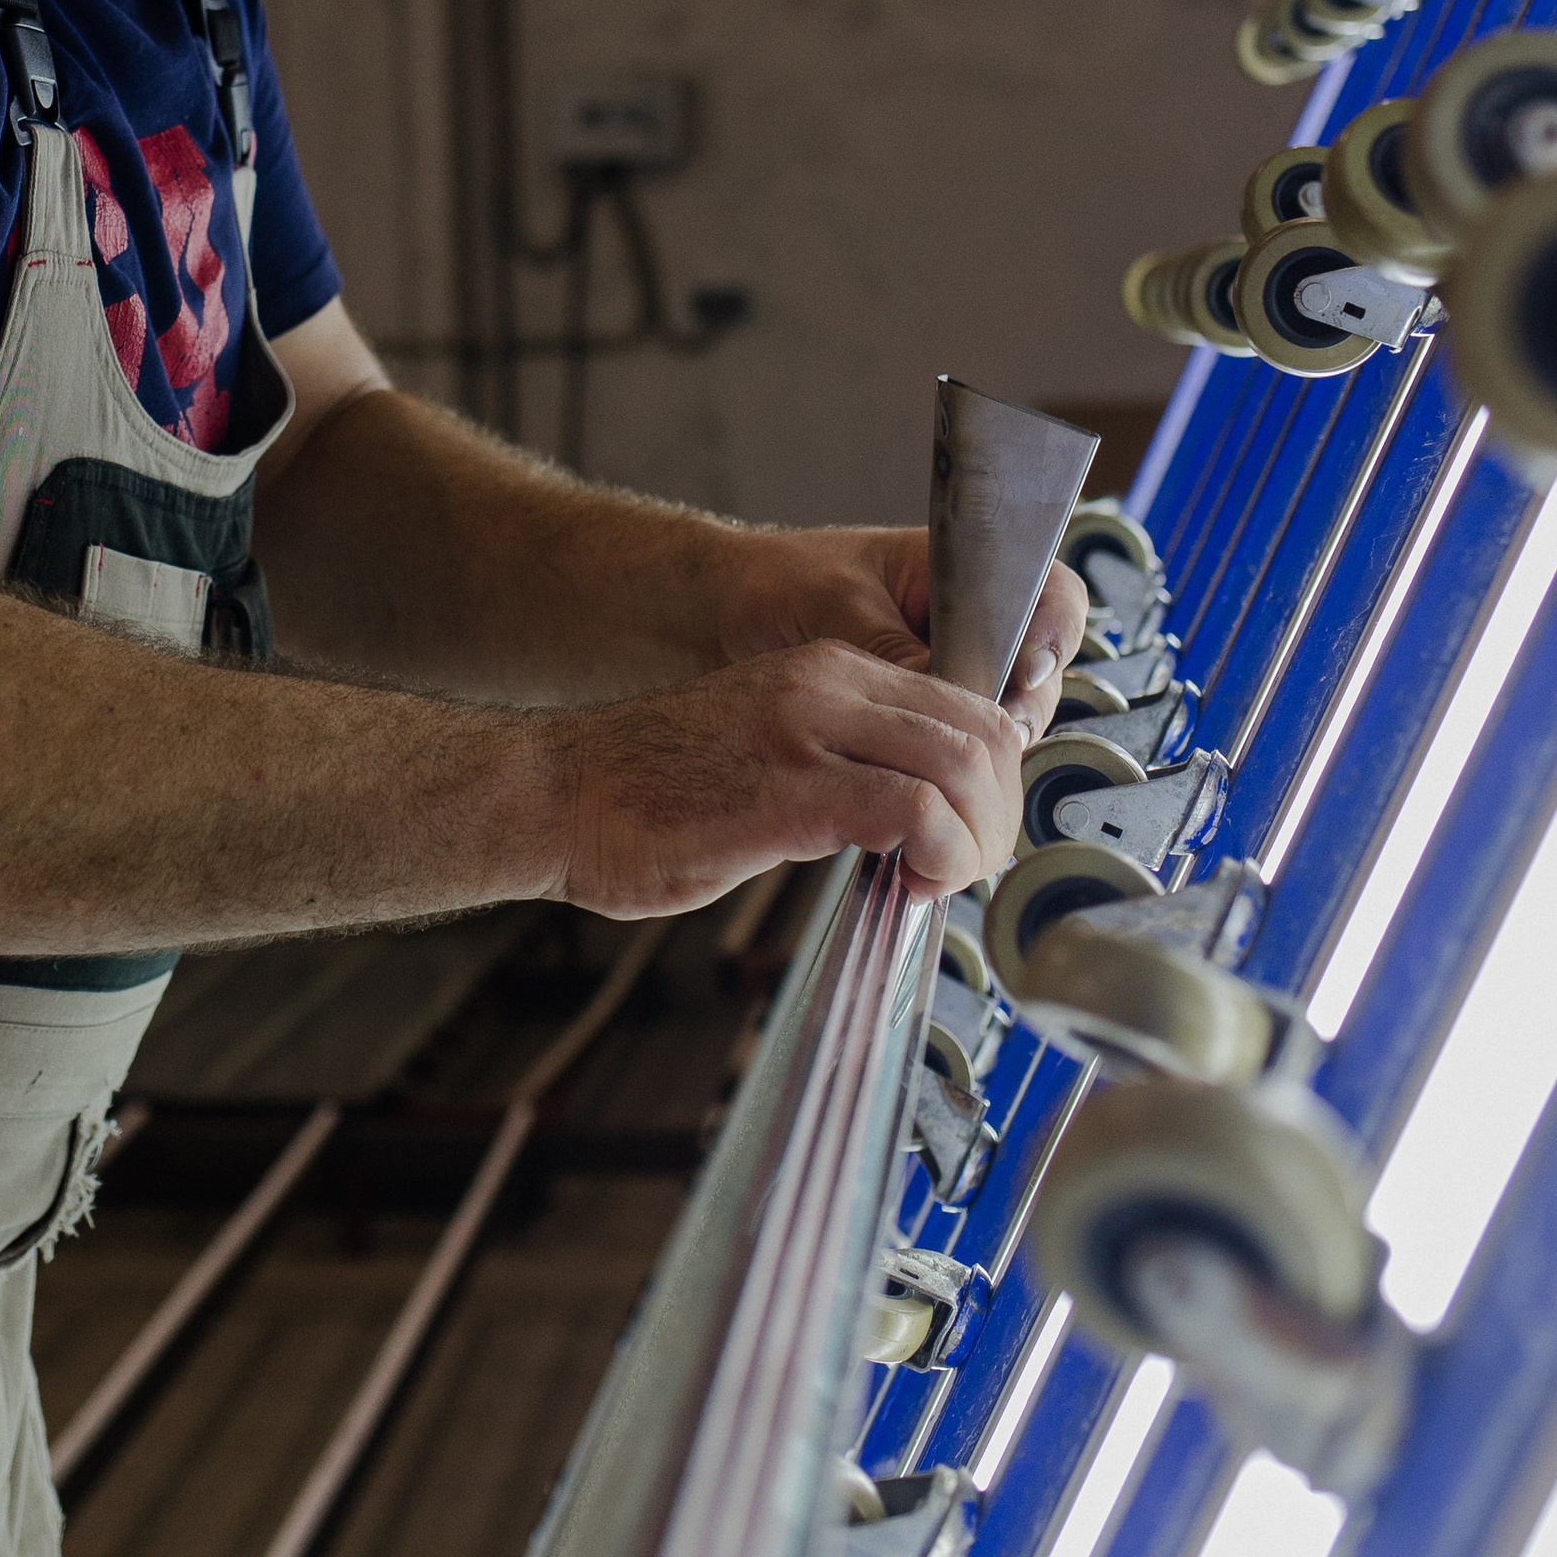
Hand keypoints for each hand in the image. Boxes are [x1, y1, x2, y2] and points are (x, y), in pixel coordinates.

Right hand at [551, 642, 1027, 919]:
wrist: (556, 794)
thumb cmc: (647, 793)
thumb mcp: (767, 754)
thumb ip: (842, 772)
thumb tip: (914, 827)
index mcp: (829, 670)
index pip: (965, 702)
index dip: (994, 775)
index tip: (976, 834)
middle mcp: (828, 684)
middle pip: (982, 729)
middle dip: (1001, 810)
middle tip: (976, 867)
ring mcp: (809, 731)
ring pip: (963, 764)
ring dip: (978, 837)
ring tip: (948, 879)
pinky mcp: (789, 789)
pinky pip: (911, 811)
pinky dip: (938, 854)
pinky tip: (910, 885)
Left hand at [707, 525, 1089, 738]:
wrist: (723, 612)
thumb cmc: (776, 584)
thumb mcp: (836, 609)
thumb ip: (896, 650)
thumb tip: (950, 695)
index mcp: (961, 569)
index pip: (1048, 597)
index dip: (1052, 639)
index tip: (1022, 677)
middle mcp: (969, 621)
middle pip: (1040, 671)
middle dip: (1019, 711)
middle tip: (991, 746)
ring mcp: (952, 668)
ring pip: (1006, 716)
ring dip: (986, 749)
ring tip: (951, 772)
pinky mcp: (925, 713)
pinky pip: (963, 743)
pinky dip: (954, 766)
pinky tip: (929, 784)